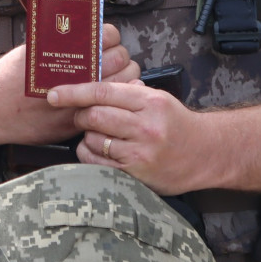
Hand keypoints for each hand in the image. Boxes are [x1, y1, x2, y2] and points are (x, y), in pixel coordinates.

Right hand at [0, 26, 131, 147]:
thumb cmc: (6, 79)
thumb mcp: (30, 50)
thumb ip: (57, 42)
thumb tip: (80, 31)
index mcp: (66, 55)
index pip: (107, 36)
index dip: (109, 37)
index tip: (104, 39)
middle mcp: (76, 78)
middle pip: (120, 59)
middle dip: (119, 58)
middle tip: (109, 59)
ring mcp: (79, 102)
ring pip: (121, 85)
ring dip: (120, 79)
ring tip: (108, 78)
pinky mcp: (76, 122)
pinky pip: (107, 108)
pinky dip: (109, 102)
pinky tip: (100, 98)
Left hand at [47, 68, 201, 195]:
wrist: (206, 153)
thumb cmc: (176, 123)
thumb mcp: (157, 99)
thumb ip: (126, 92)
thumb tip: (88, 86)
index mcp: (150, 102)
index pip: (102, 92)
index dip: (73, 92)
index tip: (53, 94)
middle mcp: (146, 128)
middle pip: (94, 116)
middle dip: (80, 115)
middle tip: (82, 116)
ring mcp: (141, 153)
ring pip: (93, 140)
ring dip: (87, 136)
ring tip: (97, 134)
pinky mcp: (137, 175)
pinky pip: (97, 163)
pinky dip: (89, 154)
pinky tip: (98, 150)